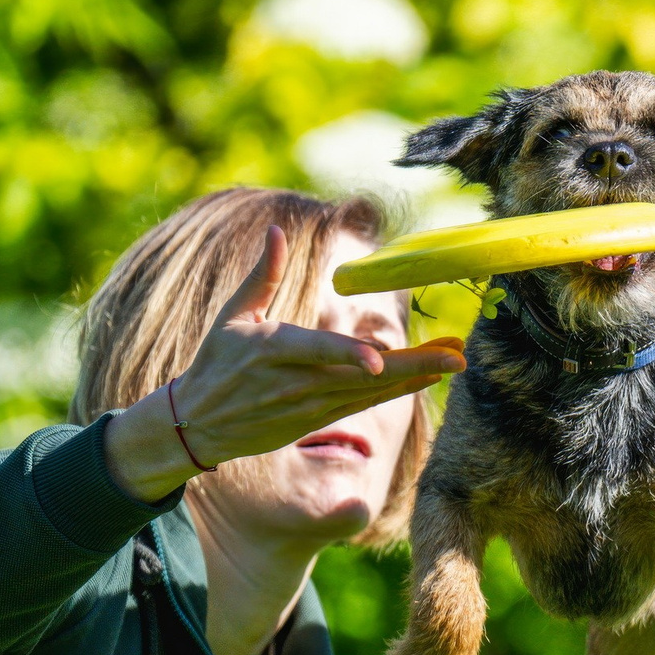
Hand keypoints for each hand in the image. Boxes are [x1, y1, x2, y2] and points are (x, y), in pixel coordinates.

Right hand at [103, 224, 465, 501]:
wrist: (198, 424)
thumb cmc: (215, 361)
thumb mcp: (231, 316)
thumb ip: (261, 275)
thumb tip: (274, 231)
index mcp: (272, 350)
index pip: (317, 352)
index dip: (349, 356)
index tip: (380, 359)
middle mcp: (296, 381)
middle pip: (362, 375)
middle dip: (413, 365)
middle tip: (456, 355)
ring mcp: (311, 405)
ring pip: (371, 392)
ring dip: (416, 376)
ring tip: (454, 359)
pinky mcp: (318, 418)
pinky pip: (365, 403)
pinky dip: (397, 391)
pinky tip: (427, 376)